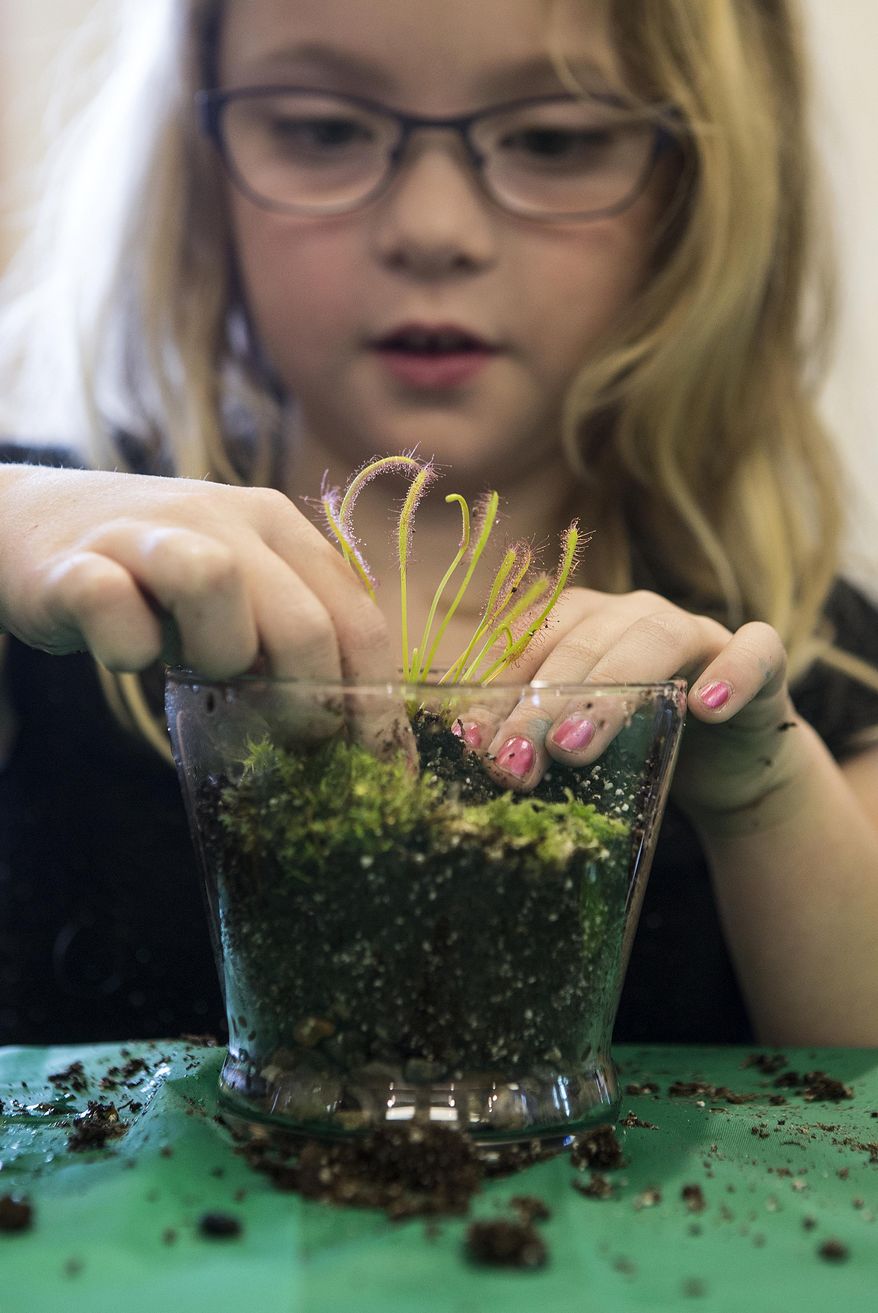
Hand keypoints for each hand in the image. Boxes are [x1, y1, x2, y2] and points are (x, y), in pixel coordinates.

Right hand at [0, 466, 408, 740]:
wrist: (32, 526)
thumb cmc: (154, 583)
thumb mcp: (239, 598)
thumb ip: (292, 636)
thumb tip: (355, 732)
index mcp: (277, 526)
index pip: (358, 618)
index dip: (376, 701)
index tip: (379, 765)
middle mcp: (221, 517)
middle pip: (303, 618)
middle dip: (310, 700)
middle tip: (293, 739)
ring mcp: (146, 533)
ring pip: (216, 582)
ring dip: (220, 655)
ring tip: (199, 671)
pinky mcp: (76, 562)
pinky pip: (112, 604)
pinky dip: (126, 645)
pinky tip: (128, 653)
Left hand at [457, 587, 799, 821]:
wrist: (727, 766)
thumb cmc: (638, 746)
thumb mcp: (578, 741)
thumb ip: (533, 735)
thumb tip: (468, 749)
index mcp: (583, 623)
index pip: (532, 640)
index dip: (500, 688)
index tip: (472, 743)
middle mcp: (636, 614)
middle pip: (584, 642)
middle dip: (543, 704)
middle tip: (515, 762)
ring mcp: (700, 630)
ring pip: (655, 640)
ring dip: (612, 690)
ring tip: (573, 748)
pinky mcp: (761, 658)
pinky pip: (753, 651)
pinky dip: (730, 674)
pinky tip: (705, 707)